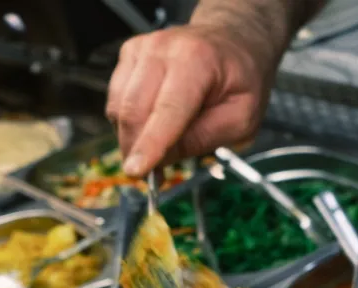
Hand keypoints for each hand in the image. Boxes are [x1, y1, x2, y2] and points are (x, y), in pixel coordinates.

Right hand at [106, 24, 275, 176]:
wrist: (232, 42)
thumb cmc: (241, 80)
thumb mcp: (242, 119)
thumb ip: (203, 138)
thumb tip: (162, 159)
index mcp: (197, 60)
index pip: (167, 109)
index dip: (150, 144)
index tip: (137, 171)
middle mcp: (162, 49)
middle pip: (134, 110)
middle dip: (137, 149)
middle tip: (151, 175)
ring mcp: (141, 49)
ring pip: (119, 108)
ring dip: (132, 137)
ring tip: (158, 147)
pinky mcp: (128, 55)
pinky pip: (115, 100)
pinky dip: (128, 122)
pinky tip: (151, 126)